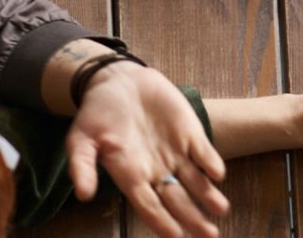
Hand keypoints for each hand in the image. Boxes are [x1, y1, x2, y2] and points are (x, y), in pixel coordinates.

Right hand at [67, 62, 229, 237]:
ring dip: (208, 195)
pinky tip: (218, 174)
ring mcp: (175, 151)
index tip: (176, 237)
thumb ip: (82, 167)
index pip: (149, 205)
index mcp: (131, 175)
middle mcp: (156, 169)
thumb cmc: (96, 114)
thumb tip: (83, 195)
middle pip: (177, 200)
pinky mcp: (189, 132)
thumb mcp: (81, 140)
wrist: (117, 81)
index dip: (162, 221)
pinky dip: (211, 162)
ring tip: (221, 209)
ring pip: (196, 180)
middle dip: (193, 218)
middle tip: (210, 235)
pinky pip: (203, 152)